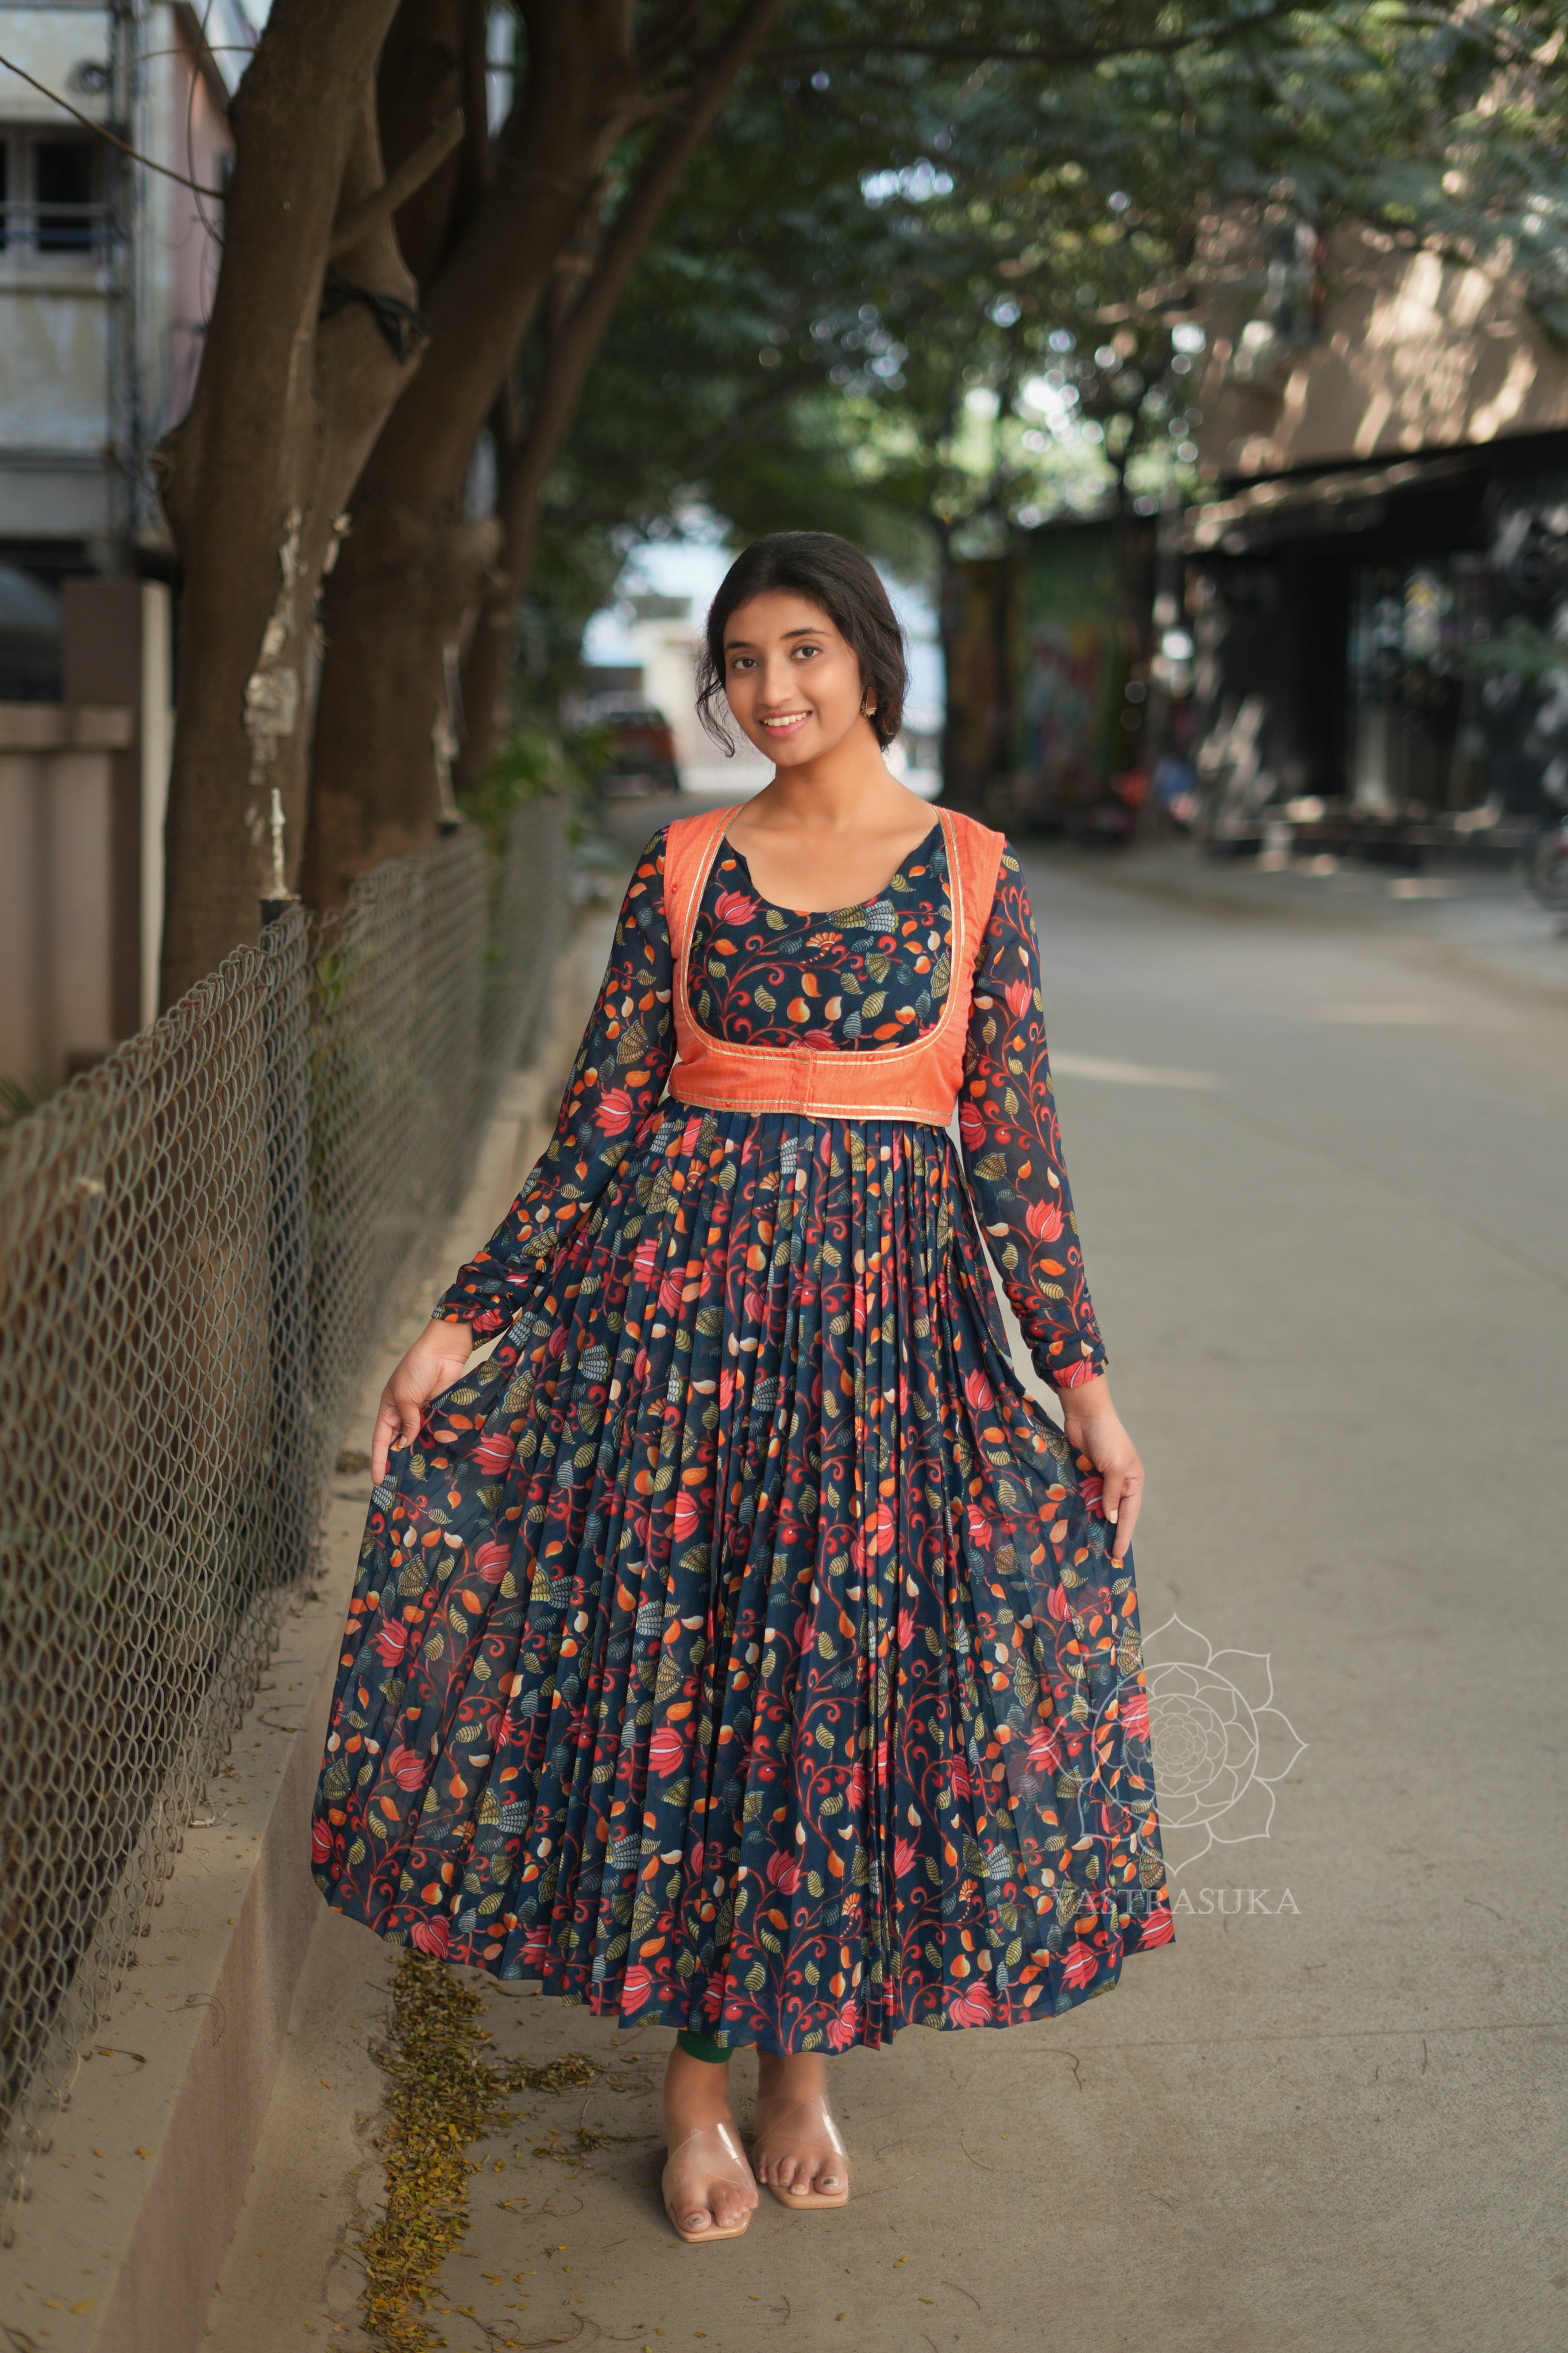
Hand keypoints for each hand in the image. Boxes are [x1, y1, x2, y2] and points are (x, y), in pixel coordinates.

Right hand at [370, 1318, 474, 1482]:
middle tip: (400, 1485)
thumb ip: (407, 1422)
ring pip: (419, 1439)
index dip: (378, 1460)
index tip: (377, 1480)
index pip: (380, 1439)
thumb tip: (405, 1443)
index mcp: (389, 1407)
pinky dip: (437, 1441)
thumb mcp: (406, 1397)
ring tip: (420, 1476)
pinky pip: (436, 1430)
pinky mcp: (441, 1410)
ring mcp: (424, 1412)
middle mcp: (405, 1412)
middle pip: (399, 1442)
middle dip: (399, 1461)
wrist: (445, 1350)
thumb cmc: (418, 1368)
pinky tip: (439, 1456)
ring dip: (420, 1453)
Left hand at [1056, 1374, 1142, 1565]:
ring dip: (1094, 1522)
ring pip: (1098, 1506)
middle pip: (1115, 1513)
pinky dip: (1081, 1508)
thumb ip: (1111, 1494)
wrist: (1086, 1414)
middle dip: (1110, 1533)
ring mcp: (1101, 1478)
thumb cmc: (1106, 1438)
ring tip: (1088, 1545)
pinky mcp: (1085, 1473)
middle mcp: (1119, 1482)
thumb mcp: (1113, 1468)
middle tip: (1103, 1556)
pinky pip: (1085, 1496)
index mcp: (1133, 1481)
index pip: (1129, 1514)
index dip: (1124, 1535)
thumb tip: (1111, 1519)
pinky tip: (1075, 1522)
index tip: (1119, 1555)